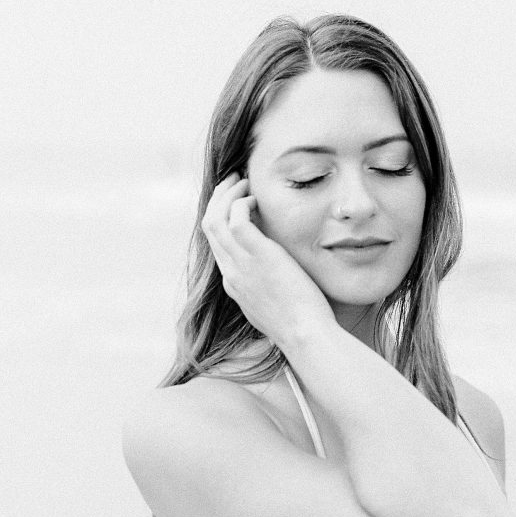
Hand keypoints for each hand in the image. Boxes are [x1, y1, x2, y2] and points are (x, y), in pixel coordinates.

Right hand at [201, 172, 335, 348]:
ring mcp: (241, 264)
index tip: (237, 204)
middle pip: (210, 227)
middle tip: (234, 182)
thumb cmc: (303, 325)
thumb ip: (272, 288)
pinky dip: (242, 202)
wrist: (305, 335)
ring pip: (215, 219)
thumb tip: (281, 277)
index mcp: (235, 285)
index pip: (217, 245)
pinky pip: (236, 218)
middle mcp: (231, 273)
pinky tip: (257, 199)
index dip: (223, 220)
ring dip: (227, 195)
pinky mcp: (257, 255)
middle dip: (219, 200)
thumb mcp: (278, 306)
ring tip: (243, 181)